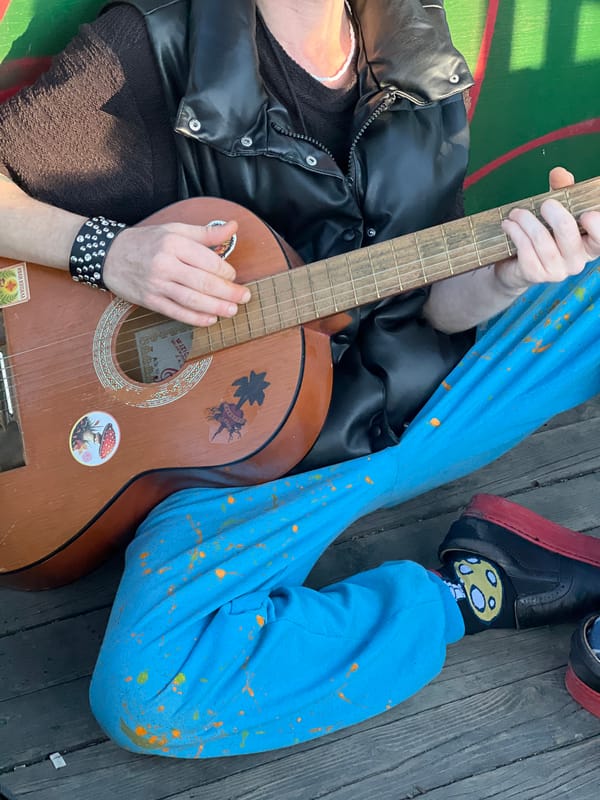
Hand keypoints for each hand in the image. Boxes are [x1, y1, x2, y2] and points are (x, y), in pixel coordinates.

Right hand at [102, 220, 249, 325]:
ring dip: (216, 308)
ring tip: (232, 311)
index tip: (234, 276)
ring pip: (192, 300)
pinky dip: (196, 318)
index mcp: (174, 243)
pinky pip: (177, 312)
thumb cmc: (147, 241)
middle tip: (244, 297)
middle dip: (228, 292)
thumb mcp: (175, 230)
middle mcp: (165, 264)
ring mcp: (157, 284)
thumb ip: (206, 232)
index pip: (208, 260)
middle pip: (203, 282)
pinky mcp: (150, 301)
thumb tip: (233, 227)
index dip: (226, 271)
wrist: (109, 255)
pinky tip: (210, 319)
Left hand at [495, 167, 599, 294]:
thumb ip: (562, 191)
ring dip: (526, 220)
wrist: (515, 268)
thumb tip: (560, 173)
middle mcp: (577, 261)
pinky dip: (515, 232)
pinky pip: (525, 248)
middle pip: (567, 230)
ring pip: (542, 238)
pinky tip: (508, 225)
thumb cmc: (542, 236)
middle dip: (553, 211)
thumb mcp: (555, 213)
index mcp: (589, 245)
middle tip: (544, 204)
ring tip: (516, 213)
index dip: (597, 226)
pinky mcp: (535, 275)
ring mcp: (557, 271)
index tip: (586, 214)